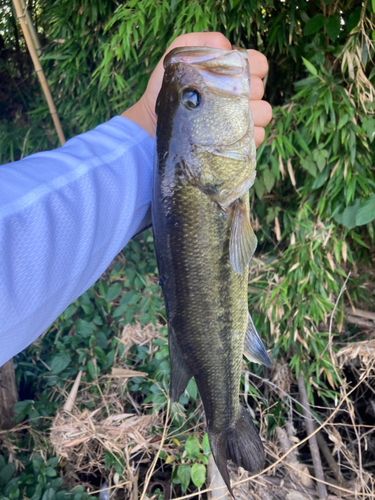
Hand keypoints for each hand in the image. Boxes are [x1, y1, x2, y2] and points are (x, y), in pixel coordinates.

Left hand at [122, 32, 271, 147]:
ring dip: (250, 114)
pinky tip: (226, 134)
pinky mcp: (239, 143)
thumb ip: (196, 43)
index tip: (236, 72)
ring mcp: (242, 120)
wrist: (154, 126)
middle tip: (223, 97)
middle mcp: (241, 97)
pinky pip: (257, 136)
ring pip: (264, 113)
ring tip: (225, 117)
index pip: (259, 64)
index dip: (253, 65)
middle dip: (246, 90)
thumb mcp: (175, 60)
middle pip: (261, 89)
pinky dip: (248, 135)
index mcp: (232, 75)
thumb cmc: (167, 91)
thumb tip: (225, 47)